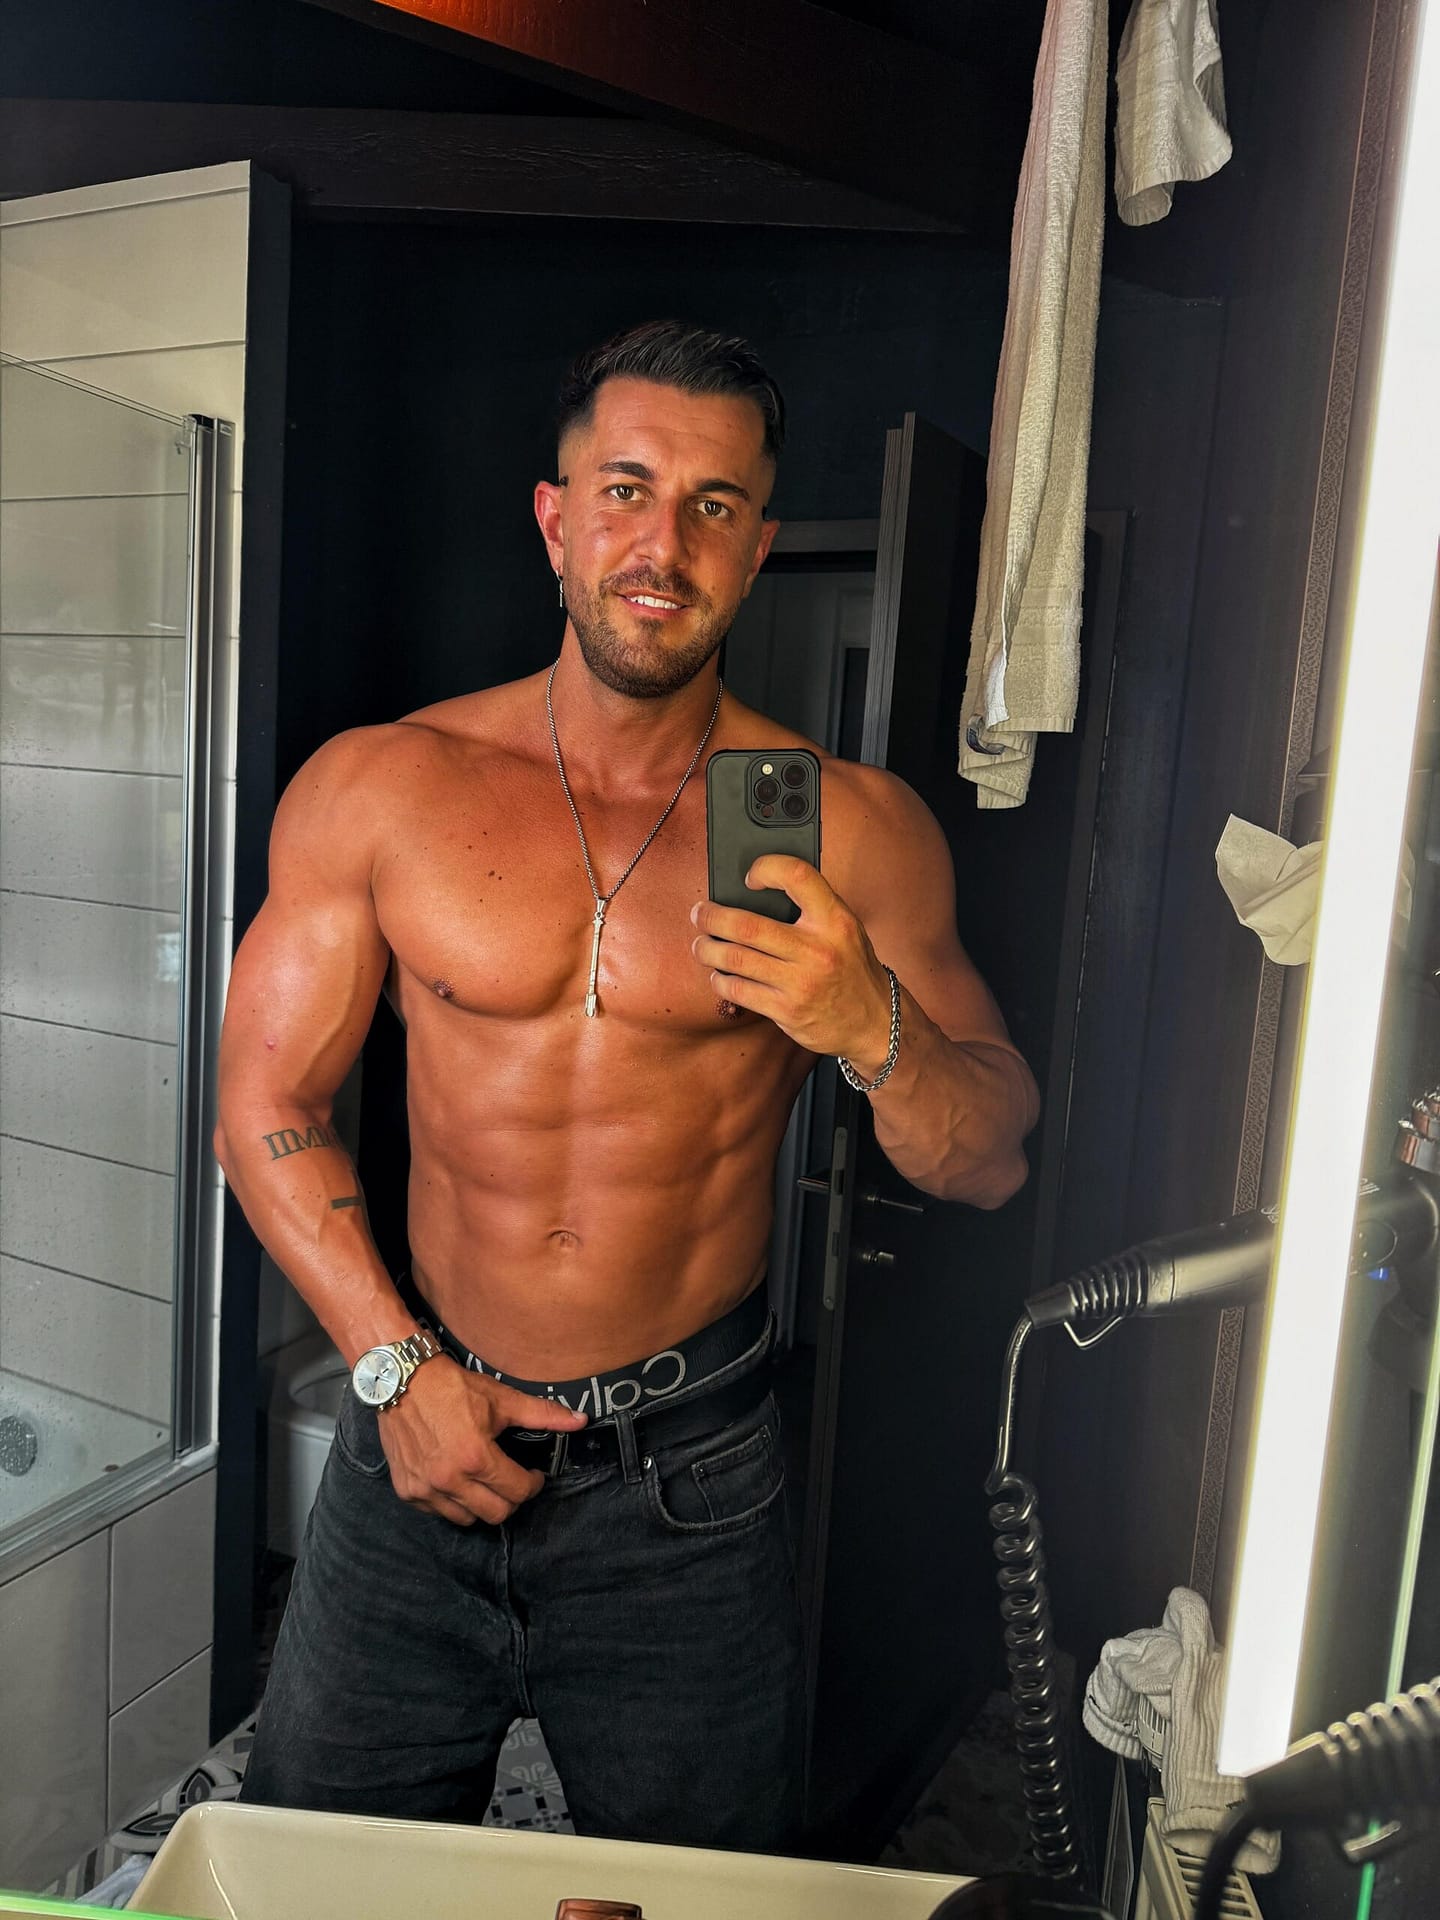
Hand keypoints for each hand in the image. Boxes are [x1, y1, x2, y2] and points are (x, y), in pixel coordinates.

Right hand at [377, 1358, 586, 1525]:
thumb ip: (543, 1414)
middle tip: (511, 1480)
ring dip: (480, 1505)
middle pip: (495, 1514)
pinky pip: (438, 1512)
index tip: (533, 1475)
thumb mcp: (501, 1398)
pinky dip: (451, 1503)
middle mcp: (449, 1479)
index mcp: (476, 1457)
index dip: (532, 1484)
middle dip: (510, 1499)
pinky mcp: (406, 1490)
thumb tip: (581, 1420)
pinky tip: (457, 1481)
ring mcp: (424, 1488)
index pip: (517, 1492)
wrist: (400, 1380)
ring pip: (466, 1519)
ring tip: (484, 1481)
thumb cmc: (452, 1387)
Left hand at [690, 855, 893, 1066]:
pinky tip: (719, 974)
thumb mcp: (845, 930)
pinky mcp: (787, 1011)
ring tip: (702, 945)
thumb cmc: (852, 968)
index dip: (767, 868)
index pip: (797, 876)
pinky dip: (720, 980)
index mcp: (835, 920)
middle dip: (712, 917)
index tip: (750, 877)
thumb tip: (754, 894)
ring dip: (708, 950)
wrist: (875, 1022)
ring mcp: (801, 983)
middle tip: (700, 913)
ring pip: (735, 959)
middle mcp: (818, 949)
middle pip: (747, 926)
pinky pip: (739, 991)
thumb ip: (812, 910)